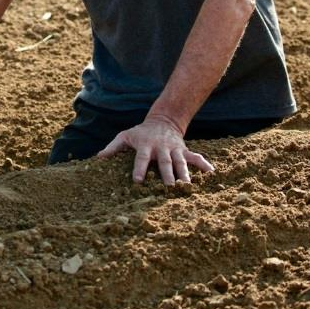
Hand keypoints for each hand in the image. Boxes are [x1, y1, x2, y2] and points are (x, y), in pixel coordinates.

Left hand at [96, 115, 213, 184]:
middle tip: (170, 188)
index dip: (139, 169)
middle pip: (164, 162)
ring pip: (181, 162)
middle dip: (167, 175)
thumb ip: (113, 147)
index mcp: (146, 146)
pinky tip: (211, 173)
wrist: (163, 120)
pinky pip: (195, 157)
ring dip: (185, 174)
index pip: (141, 158)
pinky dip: (203, 164)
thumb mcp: (125, 136)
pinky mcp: (184, 150)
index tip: (138, 181)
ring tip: (188, 186)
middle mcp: (161, 148)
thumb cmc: (141, 132)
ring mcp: (174, 149)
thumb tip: (98, 158)